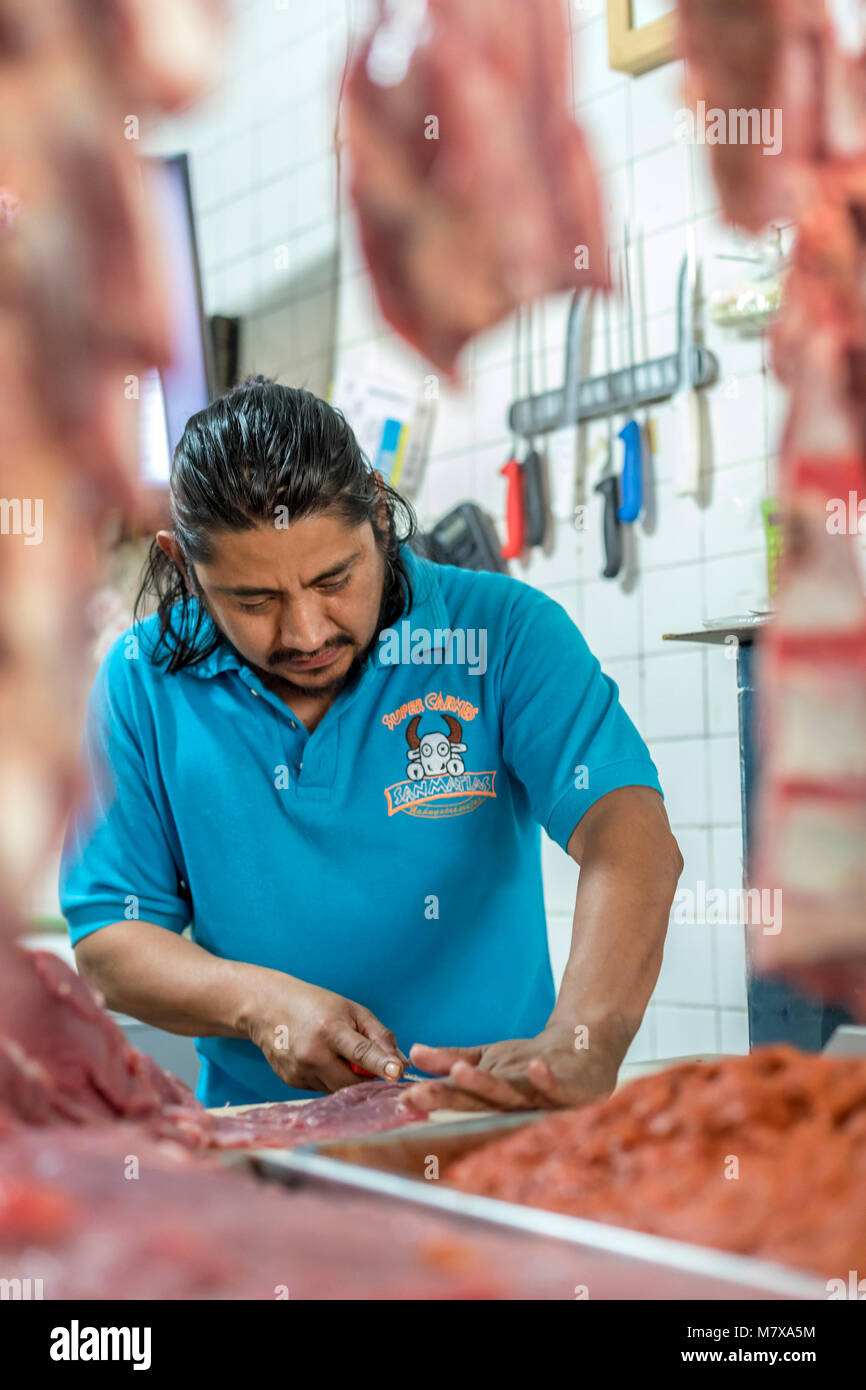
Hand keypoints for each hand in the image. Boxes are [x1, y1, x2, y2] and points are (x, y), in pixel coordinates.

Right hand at [243, 972, 408, 1092]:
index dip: (381, 1064)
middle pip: (352, 1082)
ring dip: (347, 1079)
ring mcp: (300, 1070)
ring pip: (338, 1090)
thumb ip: (379, 1036)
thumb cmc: (315, 1005)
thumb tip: (401, 1064)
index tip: (397, 1073)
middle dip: (367, 1078)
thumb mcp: (352, 1010)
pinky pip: (322, 1089)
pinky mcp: (291, 1082)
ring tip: (337, 1054)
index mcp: (330, 1030)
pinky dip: (329, 1079)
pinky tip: (319, 1059)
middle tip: (369, 1064)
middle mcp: (313, 1053)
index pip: (361, 1052)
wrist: (267, 1007)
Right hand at [403, 1022, 621, 1112]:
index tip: (403, 1098)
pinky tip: (535, 1066)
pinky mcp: (569, 1089)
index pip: (457, 1096)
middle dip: (448, 1097)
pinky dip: (545, 1079)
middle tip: (419, 1095)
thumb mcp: (488, 1058)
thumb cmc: (530, 1061)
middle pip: (477, 1100)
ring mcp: (540, 1098)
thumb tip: (412, 1052)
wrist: (584, 1052)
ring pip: (509, 1094)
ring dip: (486, 1086)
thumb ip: (451, 1060)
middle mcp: (512, 1103)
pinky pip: (556, 1085)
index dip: (431, 1097)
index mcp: (490, 1098)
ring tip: (459, 1073)